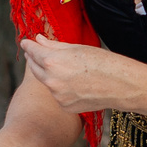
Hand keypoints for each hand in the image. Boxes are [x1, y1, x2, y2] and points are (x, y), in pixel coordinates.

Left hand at [18, 36, 144, 115]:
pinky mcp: (65, 107)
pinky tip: (75, 83)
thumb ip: (53, 45)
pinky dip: (61, 88)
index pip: (33, 51)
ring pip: (47, 82)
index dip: (28, 46)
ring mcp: (57, 96)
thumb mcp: (77, 48)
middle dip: (34, 59)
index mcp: (53, 62)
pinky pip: (58, 94)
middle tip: (35, 52)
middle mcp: (51, 80)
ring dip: (49, 74)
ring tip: (66, 68)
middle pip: (34, 68)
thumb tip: (38, 40)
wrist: (121, 85)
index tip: (25, 42)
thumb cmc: (102, 62)